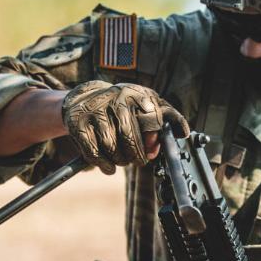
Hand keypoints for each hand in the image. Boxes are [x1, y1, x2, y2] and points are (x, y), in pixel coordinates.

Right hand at [61, 81, 188, 174]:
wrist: (83, 99)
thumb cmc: (121, 106)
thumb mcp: (144, 103)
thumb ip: (165, 117)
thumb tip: (182, 133)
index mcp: (135, 93)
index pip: (152, 119)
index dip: (154, 140)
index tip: (151, 152)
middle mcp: (114, 99)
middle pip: (129, 138)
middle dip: (136, 156)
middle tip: (137, 160)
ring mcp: (94, 112)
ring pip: (112, 148)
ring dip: (120, 161)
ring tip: (122, 160)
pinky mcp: (78, 125)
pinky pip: (94, 153)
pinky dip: (104, 165)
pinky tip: (109, 167)